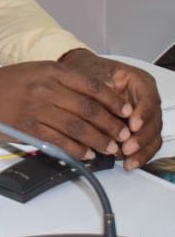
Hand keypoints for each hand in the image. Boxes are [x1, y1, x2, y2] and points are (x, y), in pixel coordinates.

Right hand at [0, 60, 132, 163]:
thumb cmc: (5, 84)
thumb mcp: (35, 71)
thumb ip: (62, 82)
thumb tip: (95, 100)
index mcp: (49, 70)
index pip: (91, 86)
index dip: (113, 102)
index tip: (126, 113)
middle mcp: (44, 88)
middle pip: (88, 109)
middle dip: (110, 125)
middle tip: (122, 136)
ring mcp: (35, 109)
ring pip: (77, 127)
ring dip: (98, 141)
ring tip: (109, 148)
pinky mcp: (27, 128)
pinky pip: (59, 141)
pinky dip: (76, 150)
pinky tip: (86, 155)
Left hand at [59, 50, 161, 170]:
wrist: (81, 75)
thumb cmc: (88, 72)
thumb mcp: (93, 75)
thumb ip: (100, 93)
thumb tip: (101, 112)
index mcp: (140, 82)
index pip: (149, 99)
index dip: (143, 113)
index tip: (132, 125)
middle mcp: (146, 99)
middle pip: (154, 121)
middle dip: (142, 137)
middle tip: (127, 147)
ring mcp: (144, 116)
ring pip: (153, 136)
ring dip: (142, 151)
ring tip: (127, 160)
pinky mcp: (138, 130)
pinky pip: (145, 145)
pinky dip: (139, 156)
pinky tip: (128, 163)